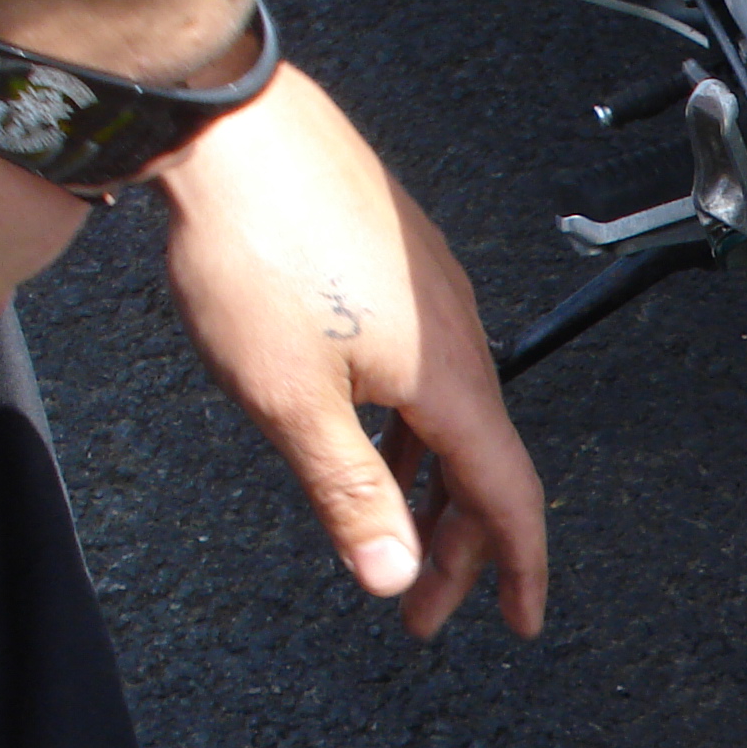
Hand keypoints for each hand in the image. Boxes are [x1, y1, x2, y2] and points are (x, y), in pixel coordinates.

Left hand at [160, 63, 548, 638]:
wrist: (226, 126)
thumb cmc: (255, 250)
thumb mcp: (290, 400)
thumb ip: (350, 494)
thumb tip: (395, 577)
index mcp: (450, 379)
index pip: (510, 497)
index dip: (518, 568)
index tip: (520, 621)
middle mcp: (460, 338)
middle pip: (480, 467)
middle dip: (452, 547)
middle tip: (417, 610)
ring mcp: (429, 298)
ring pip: (449, 420)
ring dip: (426, 489)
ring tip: (389, 533)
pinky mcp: (395, 269)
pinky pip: (425, 375)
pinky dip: (409, 431)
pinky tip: (368, 438)